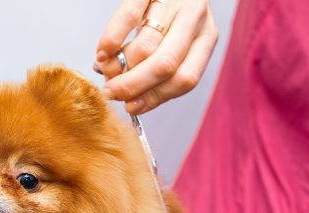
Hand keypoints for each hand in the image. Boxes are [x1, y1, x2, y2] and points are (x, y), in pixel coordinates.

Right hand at [95, 0, 217, 113]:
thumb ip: (159, 69)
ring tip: (105, 70)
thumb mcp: (178, 41)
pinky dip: (112, 39)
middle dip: (134, 85)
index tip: (131, 106)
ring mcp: (174, 1)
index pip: (185, 79)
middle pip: (165, 65)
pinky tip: (102, 52)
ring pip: (146, 46)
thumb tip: (129, 100)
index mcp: (206, 38)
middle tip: (112, 93)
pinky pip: (129, 16)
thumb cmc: (172, 14)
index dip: (155, 97)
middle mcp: (195, 19)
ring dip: (120, 65)